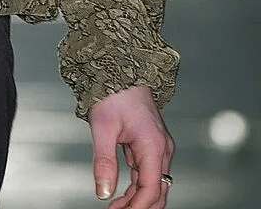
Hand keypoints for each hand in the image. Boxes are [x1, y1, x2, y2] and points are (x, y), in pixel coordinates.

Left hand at [88, 84, 174, 207]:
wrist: (121, 69)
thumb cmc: (114, 93)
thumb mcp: (103, 127)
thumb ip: (104, 161)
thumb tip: (103, 192)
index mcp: (153, 145)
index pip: (151, 189)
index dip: (136, 207)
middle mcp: (161, 148)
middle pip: (158, 191)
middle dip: (139, 207)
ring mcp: (158, 146)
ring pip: (154, 184)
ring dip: (137, 199)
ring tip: (116, 207)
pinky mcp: (151, 144)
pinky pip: (149, 173)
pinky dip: (138, 186)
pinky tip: (123, 193)